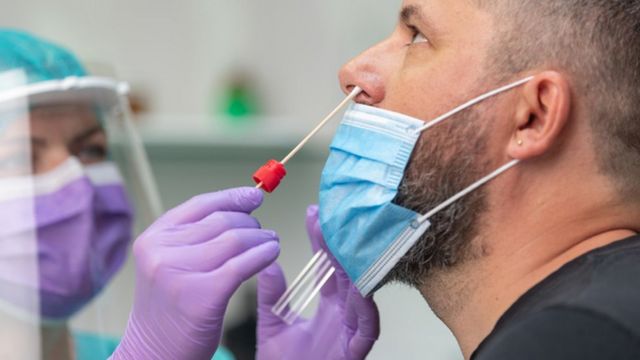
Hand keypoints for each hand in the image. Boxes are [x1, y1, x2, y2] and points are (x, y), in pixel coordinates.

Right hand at [112, 187, 279, 359]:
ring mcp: (178, 274)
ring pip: (235, 239)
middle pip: (221, 221)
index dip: (232, 197)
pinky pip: (242, 264)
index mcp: (153, 239)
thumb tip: (240, 207)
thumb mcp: (169, 265)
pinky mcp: (201, 296)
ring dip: (261, 238)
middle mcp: (161, 252)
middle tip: (264, 232)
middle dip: (250, 223)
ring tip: (271, 243)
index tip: (255, 196)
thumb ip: (194, 237)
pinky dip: (262, 255)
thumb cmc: (171, 309)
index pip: (199, 205)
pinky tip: (271, 254)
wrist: (155, 354)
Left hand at [256, 205, 378, 359]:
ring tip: (345, 243)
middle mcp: (344, 316)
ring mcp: (351, 333)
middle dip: (340, 246)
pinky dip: (365, 308)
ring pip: (361, 295)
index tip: (313, 215)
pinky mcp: (354, 351)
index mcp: (328, 309)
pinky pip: (367, 328)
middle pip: (347, 275)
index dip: (321, 242)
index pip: (328, 268)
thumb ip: (271, 296)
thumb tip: (266, 264)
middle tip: (331, 218)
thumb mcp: (272, 326)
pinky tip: (359, 288)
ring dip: (355, 269)